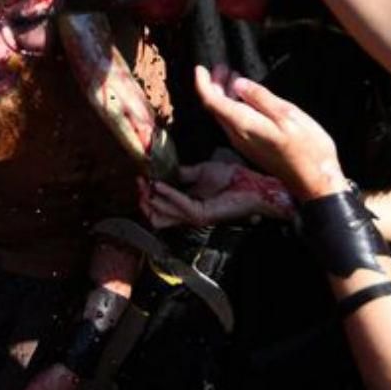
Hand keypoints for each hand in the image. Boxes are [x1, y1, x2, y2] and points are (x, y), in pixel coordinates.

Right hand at [138, 159, 293, 228]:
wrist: (251, 184)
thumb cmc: (231, 179)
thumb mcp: (200, 171)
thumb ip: (182, 175)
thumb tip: (164, 171)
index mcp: (186, 204)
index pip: (159, 209)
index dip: (146, 195)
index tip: (140, 179)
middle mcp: (188, 214)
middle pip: (156, 218)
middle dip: (143, 201)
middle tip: (139, 184)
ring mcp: (195, 216)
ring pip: (163, 215)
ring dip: (151, 197)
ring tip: (146, 183)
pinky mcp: (202, 214)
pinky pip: (179, 205)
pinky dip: (167, 194)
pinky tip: (160, 184)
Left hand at [193, 65, 346, 201]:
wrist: (315, 182)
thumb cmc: (308, 148)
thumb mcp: (288, 115)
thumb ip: (261, 98)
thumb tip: (237, 83)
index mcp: (244, 125)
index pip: (211, 102)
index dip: (203, 83)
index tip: (200, 68)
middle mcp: (237, 135)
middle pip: (215, 108)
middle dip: (214, 85)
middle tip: (222, 67)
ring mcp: (243, 144)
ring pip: (223, 115)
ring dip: (224, 95)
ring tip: (232, 77)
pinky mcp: (251, 148)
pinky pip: (233, 123)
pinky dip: (233, 106)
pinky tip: (245, 98)